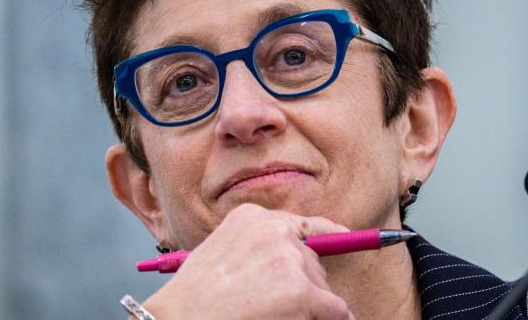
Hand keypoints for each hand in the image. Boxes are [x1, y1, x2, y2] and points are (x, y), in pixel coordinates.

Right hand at [141, 203, 354, 319]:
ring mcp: (290, 260)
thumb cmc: (194, 297)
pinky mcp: (301, 291)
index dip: (328, 233)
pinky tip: (332, 319)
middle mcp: (275, 231)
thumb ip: (256, 248)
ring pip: (320, 284)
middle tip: (280, 303)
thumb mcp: (220, 253)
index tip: (346, 236)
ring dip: (309, 304)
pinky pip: (333, 307)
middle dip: (305, 283)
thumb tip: (294, 264)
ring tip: (273, 313)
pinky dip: (335, 317)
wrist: (180, 319)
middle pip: (311, 260)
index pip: (301, 223)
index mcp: (252, 218)